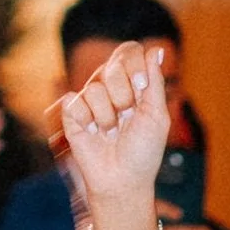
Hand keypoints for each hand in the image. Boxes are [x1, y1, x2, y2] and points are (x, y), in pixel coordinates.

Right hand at [56, 41, 170, 221]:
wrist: (123, 180)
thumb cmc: (143, 152)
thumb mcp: (157, 116)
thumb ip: (155, 82)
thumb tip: (156, 49)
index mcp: (132, 84)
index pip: (129, 52)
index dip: (134, 66)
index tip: (141, 88)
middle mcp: (110, 88)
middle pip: (112, 66)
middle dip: (124, 95)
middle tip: (127, 118)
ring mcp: (90, 100)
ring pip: (95, 87)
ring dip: (108, 116)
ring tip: (111, 133)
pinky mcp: (72, 114)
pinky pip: (75, 101)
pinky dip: (88, 120)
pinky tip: (94, 134)